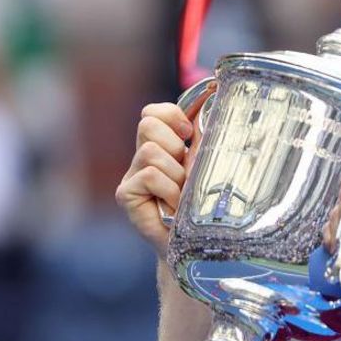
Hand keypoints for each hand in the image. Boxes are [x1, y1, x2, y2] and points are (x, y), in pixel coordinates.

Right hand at [114, 102, 197, 259]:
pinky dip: (168, 189)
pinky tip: (174, 206)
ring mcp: (132, 176)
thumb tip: (214, 95)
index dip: (171, 115)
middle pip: (147, 124)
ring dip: (175, 173)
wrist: (199, 245)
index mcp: (163, 147)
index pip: (153, 112)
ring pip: (150, 150)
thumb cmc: (206, 205)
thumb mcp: (209, 164)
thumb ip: (205, 134)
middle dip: (173, 143)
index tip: (188, 133)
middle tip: (185, 170)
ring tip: (182, 194)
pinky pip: (149, 175)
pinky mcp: (127, 195)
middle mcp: (143, 158)